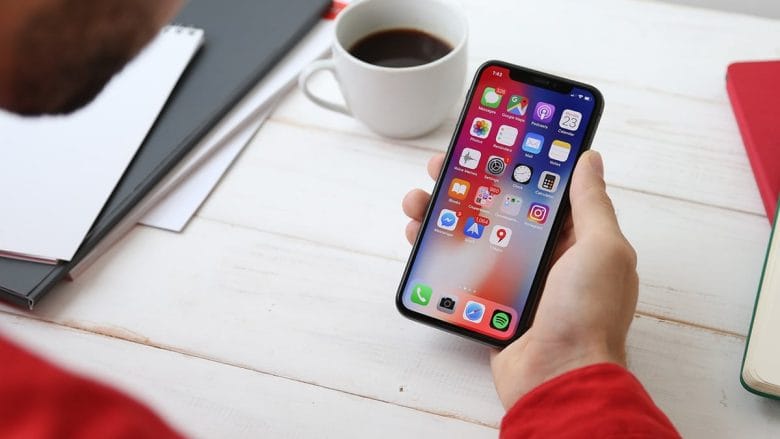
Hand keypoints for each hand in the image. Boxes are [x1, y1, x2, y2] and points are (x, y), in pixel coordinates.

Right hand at [402, 150, 637, 409]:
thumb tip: (589, 159)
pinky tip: (419, 238)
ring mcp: (514, 278)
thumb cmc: (589, 315)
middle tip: (442, 167)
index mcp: (574, 239)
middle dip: (468, 184)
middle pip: (498, 207)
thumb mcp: (603, 248)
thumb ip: (592, 203)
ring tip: (419, 201)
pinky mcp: (488, 299)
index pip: (541, 190)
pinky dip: (437, 252)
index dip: (515, 164)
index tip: (490, 142)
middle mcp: (543, 255)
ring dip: (443, 214)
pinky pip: (459, 268)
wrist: (558, 377)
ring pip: (472, 234)